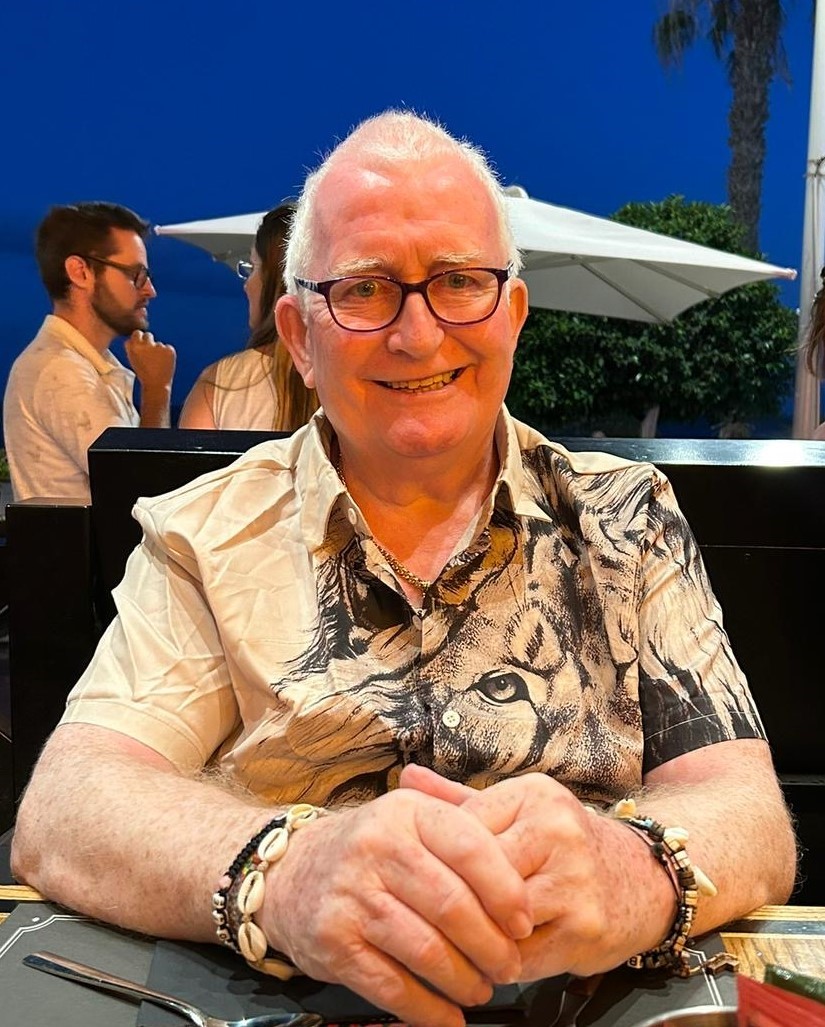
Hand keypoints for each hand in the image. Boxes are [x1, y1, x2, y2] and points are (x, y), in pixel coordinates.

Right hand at [125, 330, 175, 387]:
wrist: (156, 384)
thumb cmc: (144, 373)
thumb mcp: (132, 359)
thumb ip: (131, 347)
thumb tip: (133, 338)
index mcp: (135, 346)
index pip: (137, 333)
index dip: (140, 338)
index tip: (142, 344)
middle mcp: (146, 344)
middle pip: (148, 335)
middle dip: (150, 342)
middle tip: (151, 354)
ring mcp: (159, 346)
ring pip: (159, 343)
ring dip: (159, 350)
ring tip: (157, 363)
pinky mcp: (169, 350)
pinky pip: (168, 348)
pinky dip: (167, 354)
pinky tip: (164, 363)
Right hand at [259, 788, 532, 1026]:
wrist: (289, 873)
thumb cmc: (368, 850)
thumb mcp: (409, 820)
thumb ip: (462, 837)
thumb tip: (523, 888)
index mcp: (407, 812)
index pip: (471, 848)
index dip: (506, 891)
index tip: (523, 922)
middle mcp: (377, 847)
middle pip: (452, 905)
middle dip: (491, 946)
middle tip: (508, 966)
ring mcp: (352, 895)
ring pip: (426, 949)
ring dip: (463, 980)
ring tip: (481, 989)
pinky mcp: (333, 941)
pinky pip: (393, 985)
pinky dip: (428, 1009)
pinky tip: (447, 1015)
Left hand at [399, 766, 672, 981]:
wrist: (643, 879)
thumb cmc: (567, 845)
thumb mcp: (520, 810)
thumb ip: (459, 798)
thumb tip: (406, 777)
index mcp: (534, 796)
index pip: (463, 831)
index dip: (438, 861)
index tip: (423, 877)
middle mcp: (556, 832)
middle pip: (477, 877)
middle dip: (453, 903)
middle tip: (427, 917)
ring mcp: (574, 881)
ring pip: (496, 920)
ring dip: (474, 938)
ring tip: (457, 941)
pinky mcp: (585, 928)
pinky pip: (522, 956)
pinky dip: (500, 963)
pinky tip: (492, 958)